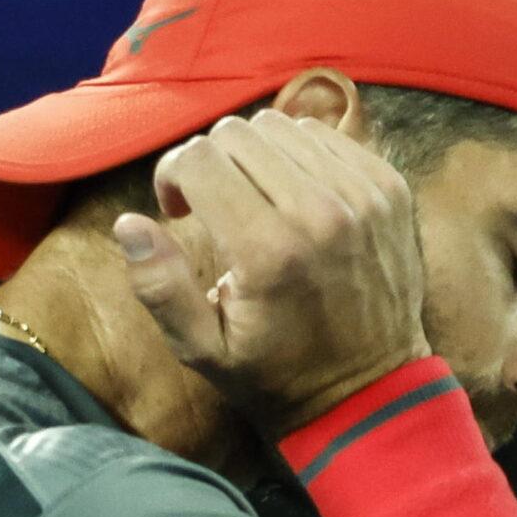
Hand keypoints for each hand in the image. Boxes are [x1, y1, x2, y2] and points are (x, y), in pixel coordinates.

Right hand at [111, 111, 431, 437]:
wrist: (369, 389)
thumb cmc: (275, 372)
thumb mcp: (202, 349)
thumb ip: (159, 287)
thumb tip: (128, 223)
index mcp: (267, 250)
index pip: (197, 159)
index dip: (170, 176)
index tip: (176, 211)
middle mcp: (320, 211)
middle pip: (235, 134)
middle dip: (208, 162)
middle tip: (209, 206)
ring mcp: (362, 195)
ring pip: (279, 126)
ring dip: (252, 156)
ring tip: (252, 200)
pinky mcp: (388, 187)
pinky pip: (324, 136)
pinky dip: (296, 156)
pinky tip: (291, 197)